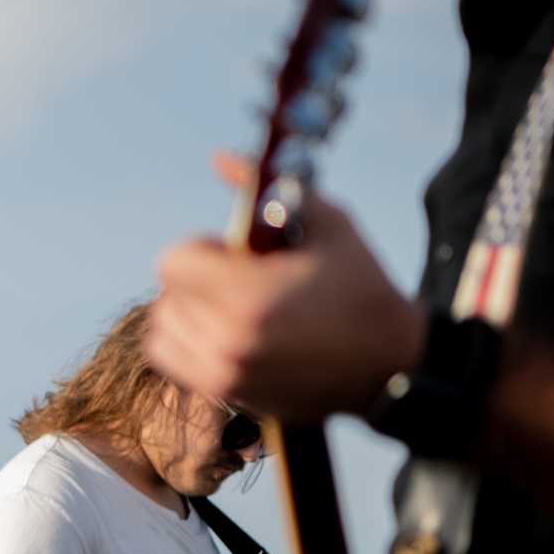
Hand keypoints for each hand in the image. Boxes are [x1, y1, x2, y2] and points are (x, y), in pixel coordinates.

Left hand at [146, 152, 425, 422]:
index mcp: (249, 296)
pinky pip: (172, 360)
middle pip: (167, 294)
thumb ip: (268, 189)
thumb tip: (220, 158)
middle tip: (237, 280)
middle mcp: (227, 340)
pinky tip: (225, 332)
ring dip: (186, 312)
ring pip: (162, 330)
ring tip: (230, 307)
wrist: (391, 364)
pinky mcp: (227, 395)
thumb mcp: (327, 225)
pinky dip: (186, 342)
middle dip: (196, 280)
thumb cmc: (361, 287)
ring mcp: (224, 373)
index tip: (234, 253)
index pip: (172, 262)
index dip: (200, 249)